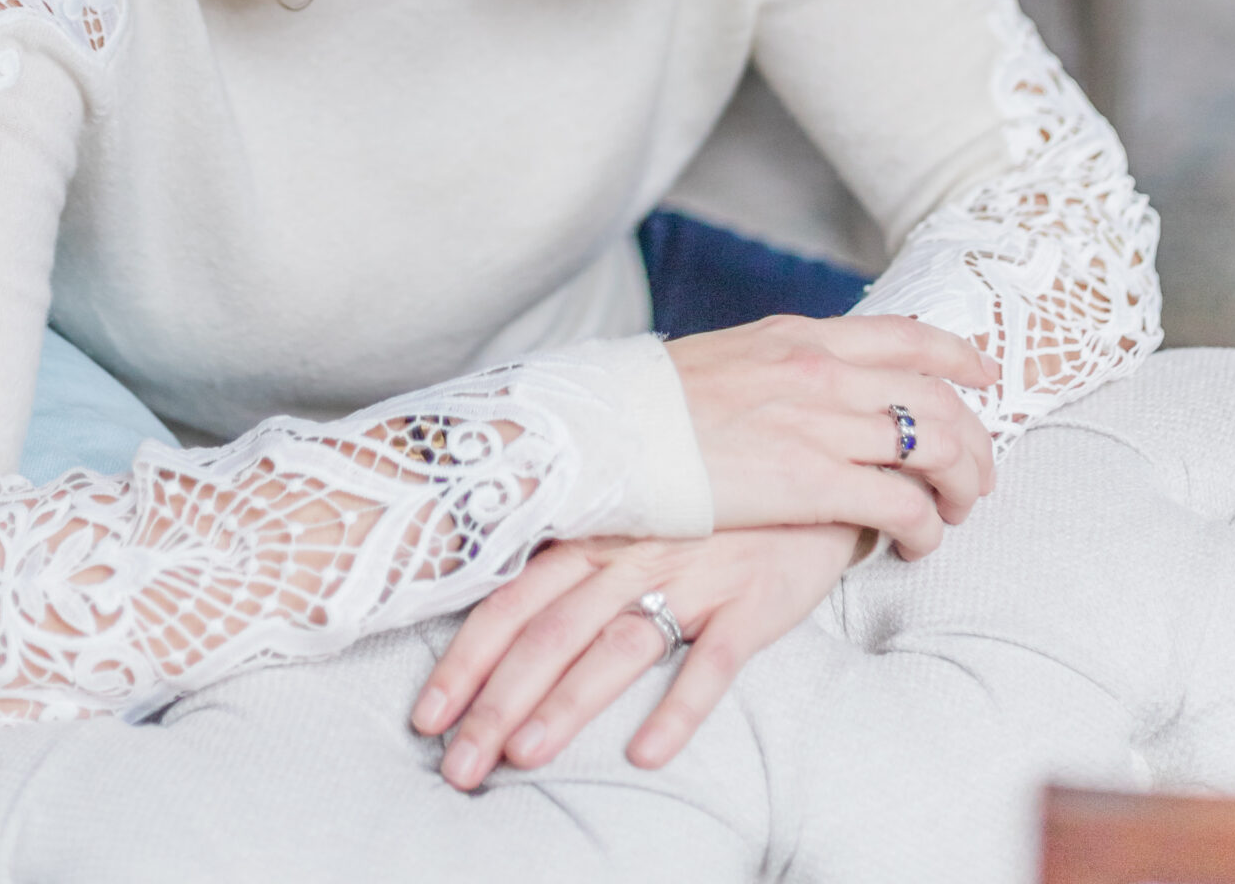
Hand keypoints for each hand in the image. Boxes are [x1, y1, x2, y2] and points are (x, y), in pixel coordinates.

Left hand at [415, 521, 861, 788]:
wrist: (809, 468)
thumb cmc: (711, 499)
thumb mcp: (635, 512)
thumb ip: (578, 555)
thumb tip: (507, 612)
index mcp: (595, 532)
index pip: (513, 599)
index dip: (466, 657)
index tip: (425, 715)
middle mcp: (630, 553)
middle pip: (549, 633)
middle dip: (495, 702)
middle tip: (455, 765)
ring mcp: (691, 575)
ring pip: (615, 646)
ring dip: (566, 705)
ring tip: (523, 758)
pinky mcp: (750, 603)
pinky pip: (712, 661)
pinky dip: (678, 708)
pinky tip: (647, 752)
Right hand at [666, 311, 998, 554]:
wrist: (611, 433)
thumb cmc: (657, 406)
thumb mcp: (731, 357)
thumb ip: (782, 365)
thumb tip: (810, 378)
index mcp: (802, 337)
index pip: (906, 335)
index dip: (958, 355)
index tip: (984, 375)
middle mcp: (822, 371)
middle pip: (936, 396)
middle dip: (973, 438)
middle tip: (979, 474)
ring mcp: (821, 424)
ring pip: (934, 447)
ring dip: (960, 485)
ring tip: (955, 514)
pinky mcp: (812, 482)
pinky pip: (900, 503)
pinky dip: (923, 527)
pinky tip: (914, 545)